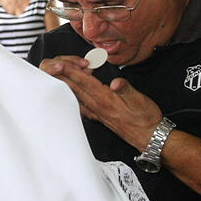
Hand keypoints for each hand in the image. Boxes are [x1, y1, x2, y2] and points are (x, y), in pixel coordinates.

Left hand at [41, 57, 161, 150]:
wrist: (149, 137)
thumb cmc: (146, 118)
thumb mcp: (140, 100)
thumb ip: (126, 89)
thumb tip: (116, 83)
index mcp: (106, 99)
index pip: (84, 82)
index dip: (71, 71)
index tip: (59, 63)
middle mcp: (98, 106)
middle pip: (75, 88)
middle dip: (62, 76)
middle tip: (51, 67)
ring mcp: (97, 112)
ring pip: (76, 96)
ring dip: (64, 85)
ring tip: (54, 77)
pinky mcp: (99, 116)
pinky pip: (81, 105)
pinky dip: (72, 97)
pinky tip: (68, 95)